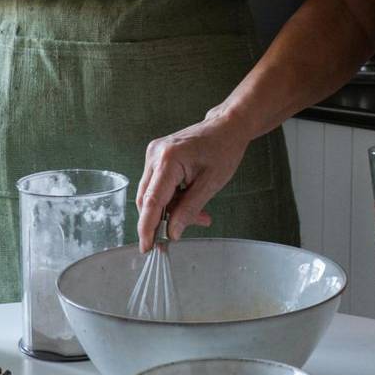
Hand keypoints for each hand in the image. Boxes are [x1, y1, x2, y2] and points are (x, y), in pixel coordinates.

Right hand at [136, 105, 253, 249]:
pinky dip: (173, 199)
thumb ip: (190, 209)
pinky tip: (191, 202)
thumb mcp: (211, 184)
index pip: (151, 200)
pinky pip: (158, 186)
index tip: (146, 248)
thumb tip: (173, 233)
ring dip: (172, 210)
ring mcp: (153, 155)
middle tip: (181, 234)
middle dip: (163, 220)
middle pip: (148, 200)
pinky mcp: (157, 157)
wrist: (227, 126)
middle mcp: (155, 155)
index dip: (147, 227)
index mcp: (168, 159)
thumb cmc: (224, 150)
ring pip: (153, 195)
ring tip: (200, 216)